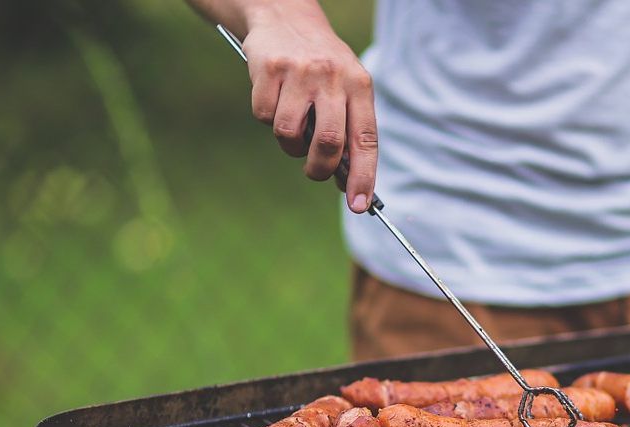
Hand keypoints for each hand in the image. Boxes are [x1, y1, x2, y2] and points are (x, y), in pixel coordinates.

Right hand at [243, 3, 376, 211]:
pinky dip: (266, 117)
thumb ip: (349, 130)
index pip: (366, 140)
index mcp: (360, 85)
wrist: (285, 15)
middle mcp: (333, 77)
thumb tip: (346, 182)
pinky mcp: (269, 68)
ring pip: (290, 134)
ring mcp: (300, 72)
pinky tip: (274, 97)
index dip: (363, 177)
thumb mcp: (345, 88)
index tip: (358, 205)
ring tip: (293, 125)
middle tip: (314, 171)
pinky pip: (264, 116)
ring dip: (289, 144)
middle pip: (328, 144)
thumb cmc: (321, 66)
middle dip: (319, 169)